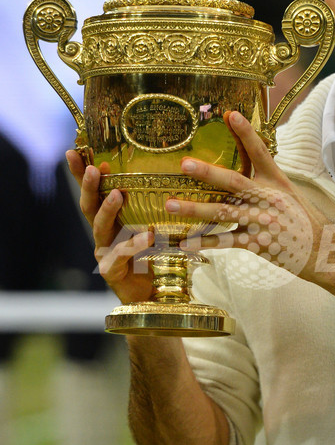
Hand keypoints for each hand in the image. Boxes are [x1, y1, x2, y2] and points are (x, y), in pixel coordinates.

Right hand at [65, 149, 154, 304]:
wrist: (148, 293)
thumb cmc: (147, 255)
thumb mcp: (146, 224)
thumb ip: (143, 205)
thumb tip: (151, 173)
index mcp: (107, 219)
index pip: (90, 192)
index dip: (79, 172)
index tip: (73, 151)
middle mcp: (101, 233)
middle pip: (89, 207)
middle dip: (88, 187)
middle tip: (93, 169)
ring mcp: (104, 251)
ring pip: (101, 228)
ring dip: (108, 210)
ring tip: (117, 195)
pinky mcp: (112, 269)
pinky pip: (123, 254)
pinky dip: (135, 244)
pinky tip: (148, 236)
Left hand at [167, 111, 334, 292]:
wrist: (321, 250)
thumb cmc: (301, 218)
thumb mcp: (287, 191)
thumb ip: (264, 176)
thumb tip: (246, 152)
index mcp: (276, 181)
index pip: (259, 152)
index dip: (245, 133)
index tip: (231, 114)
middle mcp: (267, 199)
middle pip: (234, 182)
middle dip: (208, 173)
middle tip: (184, 164)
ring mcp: (260, 222)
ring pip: (223, 213)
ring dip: (194, 209)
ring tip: (170, 204)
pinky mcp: (256, 243)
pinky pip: (224, 242)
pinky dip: (203, 243)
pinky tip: (184, 242)